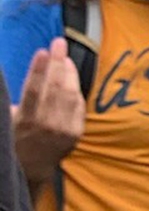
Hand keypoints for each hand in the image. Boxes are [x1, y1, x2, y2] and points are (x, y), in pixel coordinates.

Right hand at [12, 38, 84, 183]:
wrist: (31, 168)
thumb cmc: (14, 137)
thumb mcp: (7, 118)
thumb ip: (10, 99)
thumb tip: (4, 76)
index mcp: (24, 120)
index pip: (32, 90)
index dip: (38, 69)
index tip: (42, 51)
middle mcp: (46, 125)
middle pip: (56, 87)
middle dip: (57, 61)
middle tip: (58, 42)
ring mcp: (63, 130)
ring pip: (70, 94)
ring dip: (69, 72)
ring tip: (64, 57)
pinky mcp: (76, 133)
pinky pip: (78, 105)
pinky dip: (76, 88)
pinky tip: (71, 76)